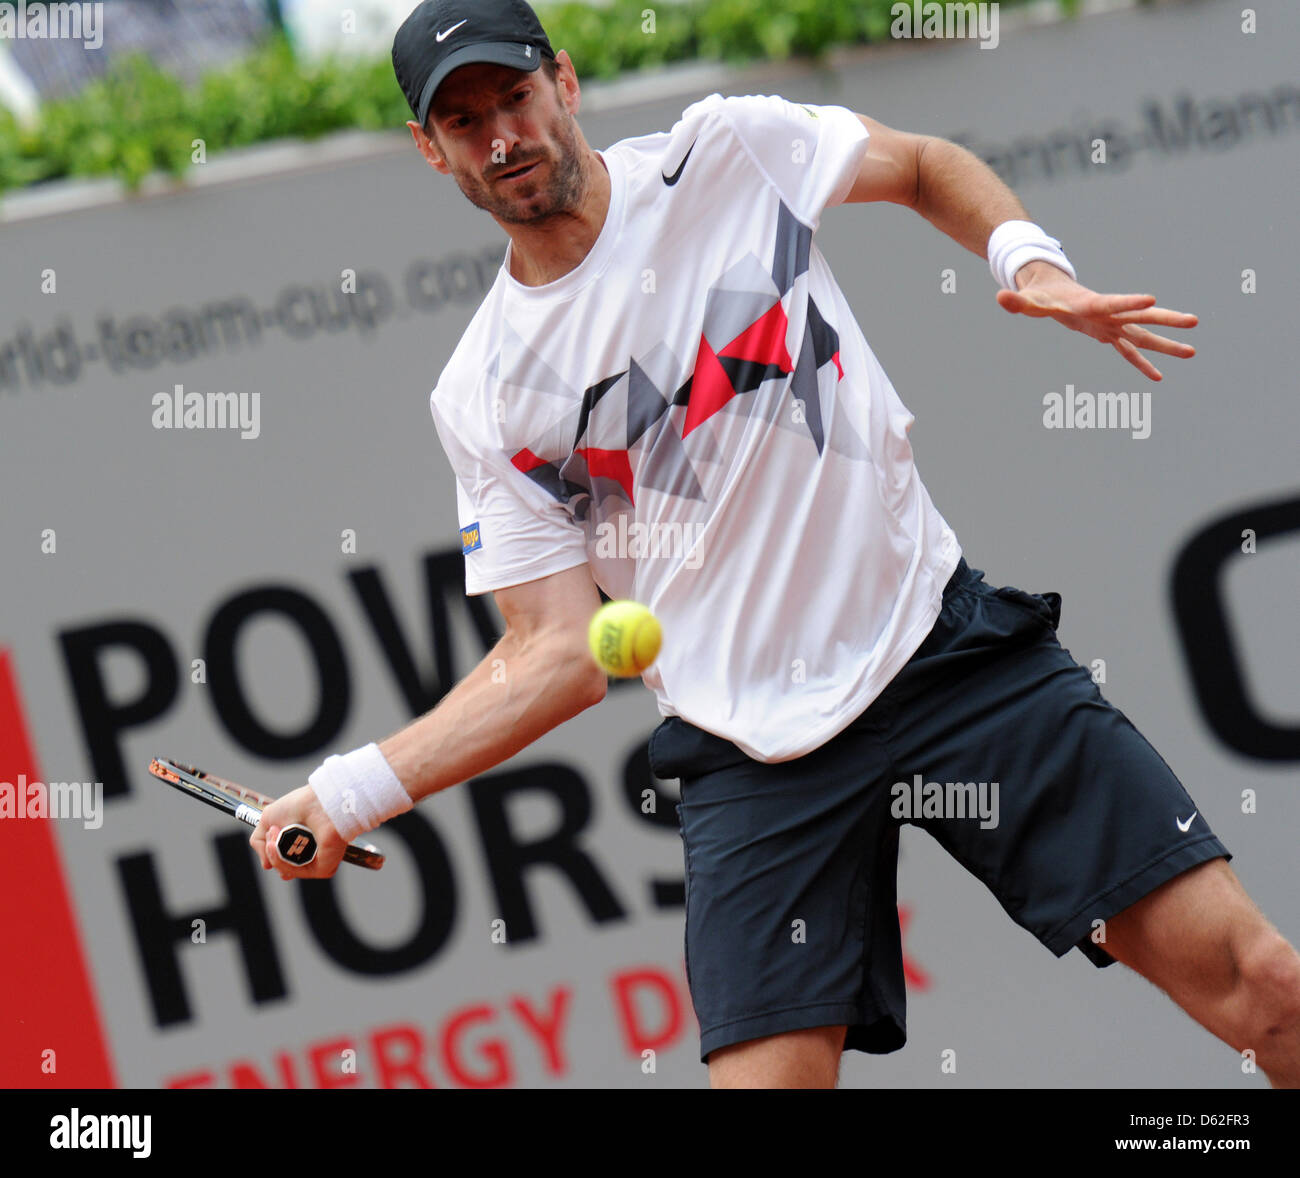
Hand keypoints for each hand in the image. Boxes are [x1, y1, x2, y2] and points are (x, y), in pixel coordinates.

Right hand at [249, 784, 347, 880]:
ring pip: (287, 873)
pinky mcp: (324, 867)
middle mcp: (310, 856)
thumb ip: (258, 842)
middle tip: (273, 832)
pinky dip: (283, 861)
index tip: (271, 837)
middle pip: (283, 872)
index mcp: (300, 846)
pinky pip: (298, 873)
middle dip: (272, 854)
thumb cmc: (298, 805)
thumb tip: (266, 865)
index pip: (283, 864)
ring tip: (276, 832)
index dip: (272, 854)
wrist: (314, 802)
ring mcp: (317, 862)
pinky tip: (278, 844)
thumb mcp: (268, 820)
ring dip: (274, 855)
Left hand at [996, 260, 1197, 380]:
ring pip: (1142, 336)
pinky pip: (1129, 352)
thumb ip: (1017, 302)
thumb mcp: (1029, 301)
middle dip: (1166, 321)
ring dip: (1165, 345)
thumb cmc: (1041, 297)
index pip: (1112, 303)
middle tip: (1194, 322)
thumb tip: (1000, 298)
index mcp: (1091, 305)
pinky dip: (1142, 365)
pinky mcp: (1109, 335)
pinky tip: (1158, 378)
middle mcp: (1108, 314)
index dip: (1129, 303)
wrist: (1054, 292)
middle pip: (1140, 318)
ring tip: (1192, 352)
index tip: (1152, 300)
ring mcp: (1112, 325)